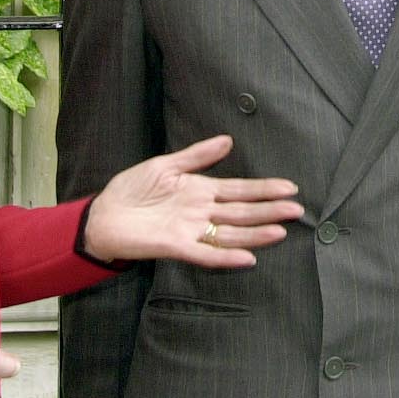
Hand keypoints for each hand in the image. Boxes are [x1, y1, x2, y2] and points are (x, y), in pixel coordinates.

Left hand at [84, 134, 303, 267]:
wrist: (101, 216)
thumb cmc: (131, 190)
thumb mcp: (165, 164)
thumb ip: (197, 155)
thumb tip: (228, 140)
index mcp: (200, 191)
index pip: (239, 189)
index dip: (264, 189)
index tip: (289, 187)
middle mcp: (201, 212)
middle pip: (242, 211)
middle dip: (270, 210)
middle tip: (297, 210)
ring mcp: (190, 230)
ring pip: (231, 233)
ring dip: (255, 234)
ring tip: (280, 231)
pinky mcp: (176, 247)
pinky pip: (205, 254)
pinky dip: (226, 256)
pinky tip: (246, 257)